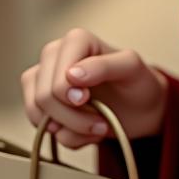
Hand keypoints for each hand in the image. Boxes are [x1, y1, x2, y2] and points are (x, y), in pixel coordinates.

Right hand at [20, 28, 169, 149]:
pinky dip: (67, 137)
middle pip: (44, 97)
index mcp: (76, 40)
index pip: (57, 76)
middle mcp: (54, 55)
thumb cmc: (137, 82)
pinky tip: (87, 131)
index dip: (68, 94)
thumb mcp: (131, 69)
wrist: (140, 107)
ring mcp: (44, 79)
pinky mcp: (41, 102)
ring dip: (71, 130)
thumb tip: (71, 74)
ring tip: (98, 126)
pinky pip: (40, 129)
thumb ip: (104, 66)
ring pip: (37, 114)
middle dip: (74, 118)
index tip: (89, 100)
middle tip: (101, 122)